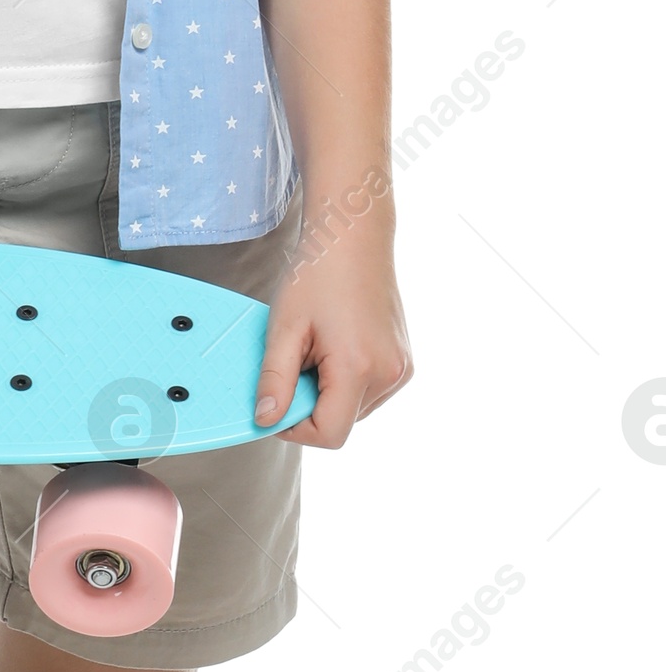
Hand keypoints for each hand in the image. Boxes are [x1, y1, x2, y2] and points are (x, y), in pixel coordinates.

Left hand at [252, 217, 412, 450]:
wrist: (353, 237)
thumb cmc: (317, 274)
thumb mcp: (284, 328)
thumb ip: (274, 379)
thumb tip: (266, 420)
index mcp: (361, 367)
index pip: (329, 434)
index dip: (295, 428)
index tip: (275, 400)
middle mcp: (389, 374)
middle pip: (341, 422)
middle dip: (311, 404)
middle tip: (295, 361)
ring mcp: (401, 368)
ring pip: (354, 409)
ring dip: (328, 393)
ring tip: (317, 349)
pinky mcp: (404, 361)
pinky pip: (369, 392)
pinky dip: (346, 381)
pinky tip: (336, 347)